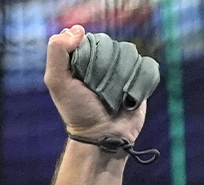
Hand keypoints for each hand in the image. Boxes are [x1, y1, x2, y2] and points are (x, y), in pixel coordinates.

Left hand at [43, 25, 147, 142]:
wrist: (103, 136)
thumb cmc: (78, 111)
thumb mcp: (57, 82)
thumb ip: (57, 52)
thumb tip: (78, 30)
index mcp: (81, 59)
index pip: (90, 39)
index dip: (89, 53)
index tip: (84, 73)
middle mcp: (102, 61)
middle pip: (112, 46)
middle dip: (106, 66)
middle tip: (98, 88)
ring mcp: (121, 69)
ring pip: (130, 55)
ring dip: (123, 74)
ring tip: (115, 94)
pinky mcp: (139, 78)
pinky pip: (145, 66)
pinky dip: (139, 79)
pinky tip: (129, 95)